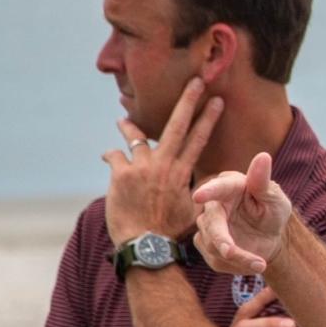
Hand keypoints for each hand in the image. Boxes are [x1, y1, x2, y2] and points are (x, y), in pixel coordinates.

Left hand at [102, 78, 223, 244]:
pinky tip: (109, 155)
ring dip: (129, 126)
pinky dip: (112, 155)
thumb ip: (197, 191)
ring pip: (136, 137)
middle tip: (193, 82)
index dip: (209, 118)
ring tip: (123, 119)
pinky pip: (115, 155)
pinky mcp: (120, 174)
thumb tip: (208, 183)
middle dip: (187, 101)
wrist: (145, 244)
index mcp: (183, 173)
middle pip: (177, 126)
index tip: (217, 100)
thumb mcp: (193, 210)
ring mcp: (141, 167)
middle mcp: (164, 165)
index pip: (199, 139)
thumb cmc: (170, 231)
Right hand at [192, 151, 293, 274]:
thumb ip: (263, 181)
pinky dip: (236, 266)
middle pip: (211, 224)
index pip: (218, 188)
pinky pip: (216, 260)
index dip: (209, 192)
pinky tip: (252, 262)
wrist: (269, 238)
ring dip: (238, 257)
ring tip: (261, 262)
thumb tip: (263, 156)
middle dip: (221, 240)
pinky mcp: (206, 246)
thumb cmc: (272, 211)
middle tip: (231, 252)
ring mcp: (207, 226)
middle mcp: (213, 205)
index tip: (198, 196)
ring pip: (213, 246)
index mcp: (229, 186)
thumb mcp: (274, 198)